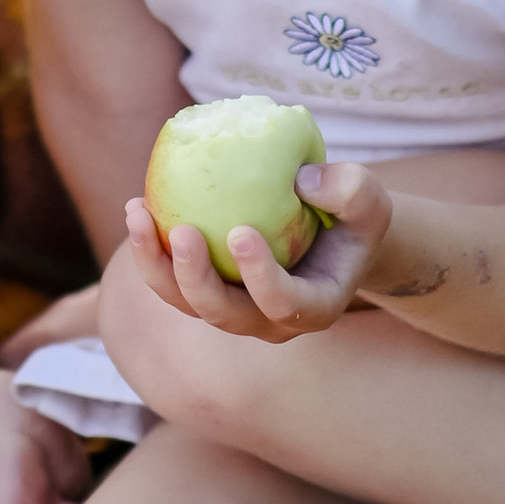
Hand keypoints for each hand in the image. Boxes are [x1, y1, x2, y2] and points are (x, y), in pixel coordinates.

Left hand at [124, 160, 391, 341]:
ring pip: (185, 302)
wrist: (331, 234)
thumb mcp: (367, 198)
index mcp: (315, 307)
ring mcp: (234, 310)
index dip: (261, 278)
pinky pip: (169, 279)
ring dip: (155, 265)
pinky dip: (148, 249)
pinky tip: (137, 206)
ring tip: (138, 213)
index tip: (241, 232)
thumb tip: (299, 181)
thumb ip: (349, 190)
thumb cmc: (351, 215)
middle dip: (196, 279)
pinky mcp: (207, 290)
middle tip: (183, 232)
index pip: (286, 305)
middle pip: (224, 315)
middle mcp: (269, 322)